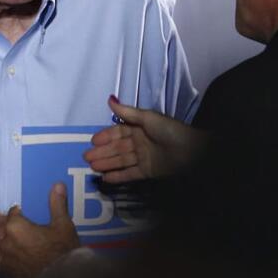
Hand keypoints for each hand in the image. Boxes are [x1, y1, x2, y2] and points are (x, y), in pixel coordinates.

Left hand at [0, 183, 79, 277]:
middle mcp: (5, 241)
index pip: (13, 213)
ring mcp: (3, 259)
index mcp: (16, 226)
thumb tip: (58, 184)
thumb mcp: (63, 226)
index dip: (17, 212)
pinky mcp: (4, 275)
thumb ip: (57, 204)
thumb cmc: (63, 252)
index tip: (19, 212)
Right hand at [83, 96, 204, 183]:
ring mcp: (143, 158)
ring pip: (121, 160)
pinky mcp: (148, 172)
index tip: (92, 141)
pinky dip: (118, 176)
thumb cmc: (169, 131)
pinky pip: (130, 173)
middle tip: (86, 157)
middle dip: (102, 152)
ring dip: (107, 163)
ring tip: (92, 167)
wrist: (191, 151)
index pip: (118, 132)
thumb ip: (127, 112)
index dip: (106, 137)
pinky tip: (105, 178)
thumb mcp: (147, 118)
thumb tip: (110, 99)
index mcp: (140, 128)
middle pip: (117, 147)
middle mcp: (140, 142)